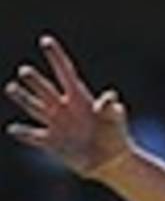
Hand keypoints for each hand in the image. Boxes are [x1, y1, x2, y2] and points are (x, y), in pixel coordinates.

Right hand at [5, 34, 133, 178]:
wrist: (112, 160)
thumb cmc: (116, 136)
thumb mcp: (115, 120)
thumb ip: (111, 109)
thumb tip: (109, 96)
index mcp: (79, 97)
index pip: (65, 72)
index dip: (56, 57)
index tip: (46, 40)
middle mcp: (63, 107)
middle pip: (45, 88)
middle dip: (34, 80)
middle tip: (25, 71)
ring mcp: (55, 123)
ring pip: (33, 106)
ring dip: (22, 98)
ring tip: (11, 88)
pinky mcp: (51, 142)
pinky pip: (33, 136)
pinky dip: (23, 133)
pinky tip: (13, 129)